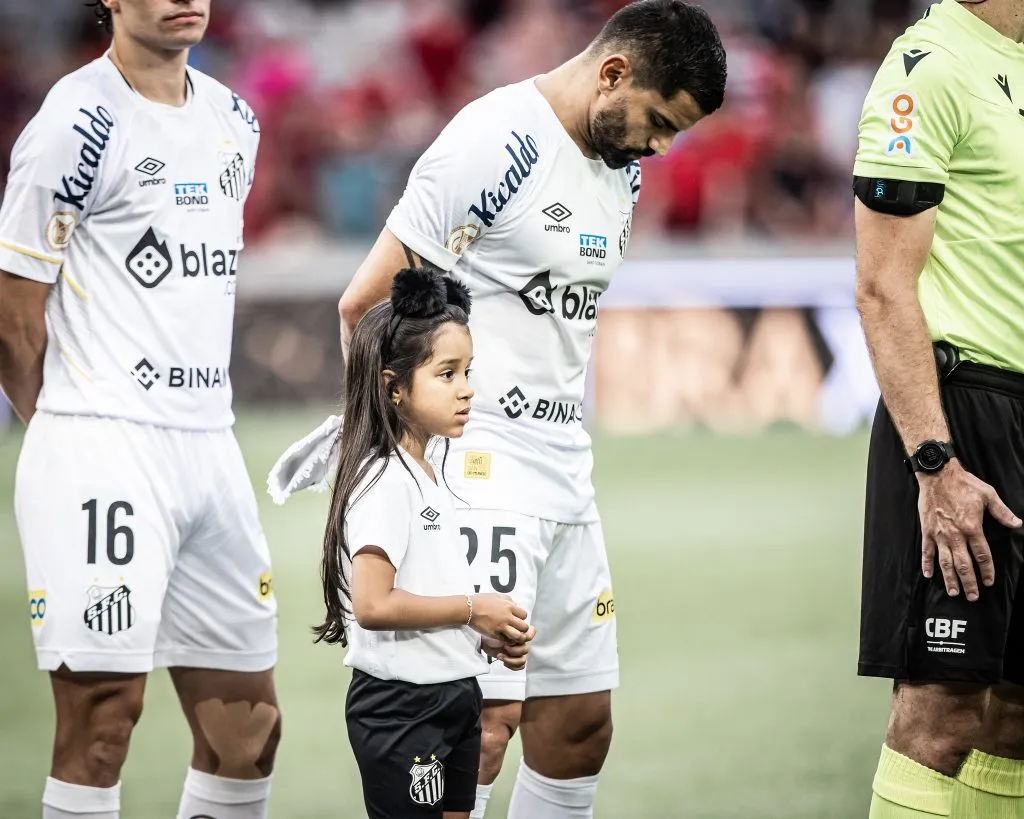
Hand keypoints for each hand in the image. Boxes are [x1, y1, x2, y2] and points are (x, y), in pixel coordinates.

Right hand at [469, 594, 529, 643]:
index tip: (516, 619)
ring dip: (517, 637)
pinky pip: (506, 641)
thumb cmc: (481, 600)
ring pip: (519, 636)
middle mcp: (507, 617)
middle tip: (516, 629)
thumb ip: (508, 599)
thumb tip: (516, 604)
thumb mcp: (497, 596)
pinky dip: (507, 641)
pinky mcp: (495, 634)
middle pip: (524, 627)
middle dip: (522, 629)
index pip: (524, 615)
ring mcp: (501, 626)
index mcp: (509, 606)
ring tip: (513, 636)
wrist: (468, 608)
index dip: (521, 618)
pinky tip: (504, 638)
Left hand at [481, 628, 535, 670]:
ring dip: (511, 660)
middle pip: (526, 649)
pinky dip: (511, 665)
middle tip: (504, 647)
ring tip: (501, 656)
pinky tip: (504, 661)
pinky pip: (520, 666)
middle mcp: (520, 642)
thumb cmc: (491, 633)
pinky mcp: (513, 659)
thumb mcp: (499, 629)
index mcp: (520, 632)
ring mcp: (517, 652)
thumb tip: (514, 640)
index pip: (531, 634)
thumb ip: (510, 633)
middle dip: (514, 650)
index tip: (513, 638)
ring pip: (523, 660)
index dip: (524, 638)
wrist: (483, 640)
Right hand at [918, 460, 1021, 600]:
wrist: (937, 475)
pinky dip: (926, 564)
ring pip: (945, 562)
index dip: (987, 570)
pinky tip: (928, 575)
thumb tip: (1017, 524)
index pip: (982, 555)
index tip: (989, 581)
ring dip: (950, 579)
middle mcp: (955, 535)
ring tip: (954, 592)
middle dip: (969, 582)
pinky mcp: (927, 531)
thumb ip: (1002, 512)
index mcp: (972, 527)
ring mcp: (939, 534)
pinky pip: (927, 551)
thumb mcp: (988, 495)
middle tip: (973, 596)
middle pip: (963, 564)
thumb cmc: (963, 483)